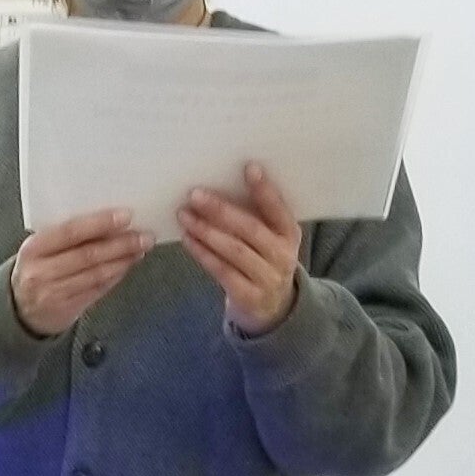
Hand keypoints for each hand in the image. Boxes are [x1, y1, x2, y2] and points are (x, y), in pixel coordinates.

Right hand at [9, 210, 148, 337]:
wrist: (18, 310)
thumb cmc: (35, 270)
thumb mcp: (40, 249)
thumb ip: (65, 237)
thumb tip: (108, 221)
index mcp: (34, 249)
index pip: (70, 232)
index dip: (100, 223)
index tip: (125, 216)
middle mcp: (42, 272)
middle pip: (88, 255)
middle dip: (120, 244)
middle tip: (143, 235)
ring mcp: (55, 293)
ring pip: (96, 274)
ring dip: (123, 260)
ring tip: (141, 249)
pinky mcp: (68, 310)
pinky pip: (98, 290)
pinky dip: (116, 276)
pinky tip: (127, 265)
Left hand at [181, 163, 305, 333]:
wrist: (274, 307)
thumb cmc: (264, 260)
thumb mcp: (271, 238)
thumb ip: (255, 216)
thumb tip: (219, 187)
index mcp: (289, 233)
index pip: (278, 209)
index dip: (265, 189)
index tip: (249, 167)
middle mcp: (282, 255)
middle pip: (250, 229)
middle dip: (221, 210)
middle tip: (196, 194)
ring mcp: (267, 278)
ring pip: (234, 250)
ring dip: (206, 231)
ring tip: (185, 215)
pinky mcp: (248, 296)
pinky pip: (222, 270)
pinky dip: (203, 254)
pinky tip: (188, 239)